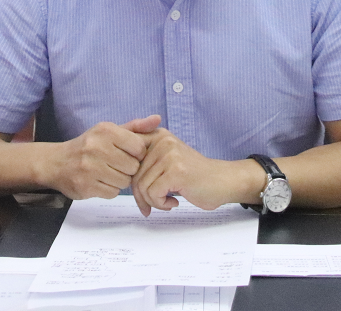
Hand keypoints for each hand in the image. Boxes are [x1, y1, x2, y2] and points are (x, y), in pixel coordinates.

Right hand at [38, 116, 158, 199]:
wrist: (56, 162)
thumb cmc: (89, 146)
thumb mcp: (110, 131)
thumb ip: (135, 127)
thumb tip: (158, 119)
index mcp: (105, 130)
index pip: (139, 147)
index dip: (136, 154)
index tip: (127, 153)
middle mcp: (97, 147)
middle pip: (133, 167)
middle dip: (128, 168)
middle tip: (115, 165)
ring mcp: (89, 168)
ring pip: (124, 182)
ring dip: (119, 180)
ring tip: (107, 173)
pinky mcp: (85, 186)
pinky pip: (112, 193)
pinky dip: (109, 189)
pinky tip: (99, 181)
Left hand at [129, 128, 259, 215]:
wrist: (223, 182)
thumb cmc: (194, 176)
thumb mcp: (168, 160)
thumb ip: (146, 162)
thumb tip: (117, 175)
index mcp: (158, 135)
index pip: (126, 154)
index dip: (128, 177)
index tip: (141, 193)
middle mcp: (162, 140)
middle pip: (133, 174)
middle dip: (140, 195)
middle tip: (151, 206)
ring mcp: (170, 154)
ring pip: (141, 186)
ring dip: (152, 201)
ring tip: (165, 202)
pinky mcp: (176, 171)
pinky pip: (153, 193)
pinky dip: (160, 204)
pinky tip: (173, 203)